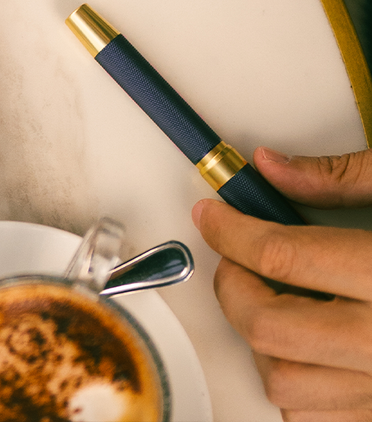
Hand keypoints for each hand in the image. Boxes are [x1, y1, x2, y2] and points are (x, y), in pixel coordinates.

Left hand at [194, 147, 371, 417]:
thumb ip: (342, 178)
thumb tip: (269, 166)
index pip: (280, 257)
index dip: (230, 230)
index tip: (212, 215)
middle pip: (270, 328)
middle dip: (234, 286)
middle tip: (235, 257)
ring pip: (289, 386)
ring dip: (264, 342)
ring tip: (275, 302)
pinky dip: (303, 389)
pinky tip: (313, 348)